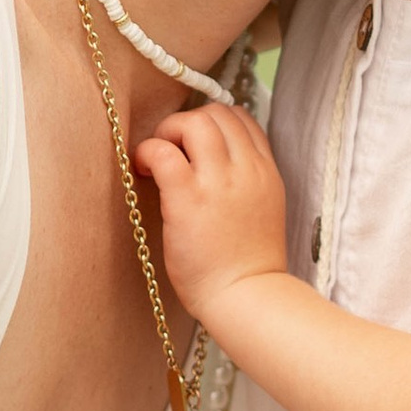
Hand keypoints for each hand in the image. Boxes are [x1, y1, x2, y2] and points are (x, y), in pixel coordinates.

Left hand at [136, 103, 289, 326]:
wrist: (247, 296)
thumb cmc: (248, 264)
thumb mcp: (265, 209)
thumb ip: (247, 180)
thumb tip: (215, 161)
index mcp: (266, 171)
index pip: (242, 117)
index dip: (214, 123)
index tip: (195, 145)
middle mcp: (246, 169)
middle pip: (217, 113)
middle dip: (188, 122)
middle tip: (173, 151)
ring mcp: (219, 182)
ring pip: (194, 122)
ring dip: (168, 132)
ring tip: (158, 159)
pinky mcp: (188, 199)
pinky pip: (163, 152)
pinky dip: (148, 152)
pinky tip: (144, 171)